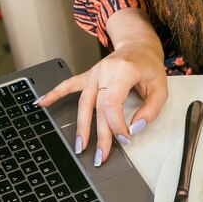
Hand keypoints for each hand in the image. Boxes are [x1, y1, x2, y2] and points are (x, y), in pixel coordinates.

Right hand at [35, 40, 167, 164]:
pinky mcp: (89, 76)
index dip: (117, 124)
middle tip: (100, 156)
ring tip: (79, 146)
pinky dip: (54, 94)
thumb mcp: (161, 88)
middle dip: (99, 135)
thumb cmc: (149, 66)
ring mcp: (95, 73)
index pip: (112, 103)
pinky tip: (42, 103)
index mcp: (123, 71)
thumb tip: (136, 127)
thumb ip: (151, 110)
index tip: (125, 138)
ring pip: (83, 102)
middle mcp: (105, 71)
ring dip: (81, 126)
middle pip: (98, 108)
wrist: (139, 45)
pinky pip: (69, 85)